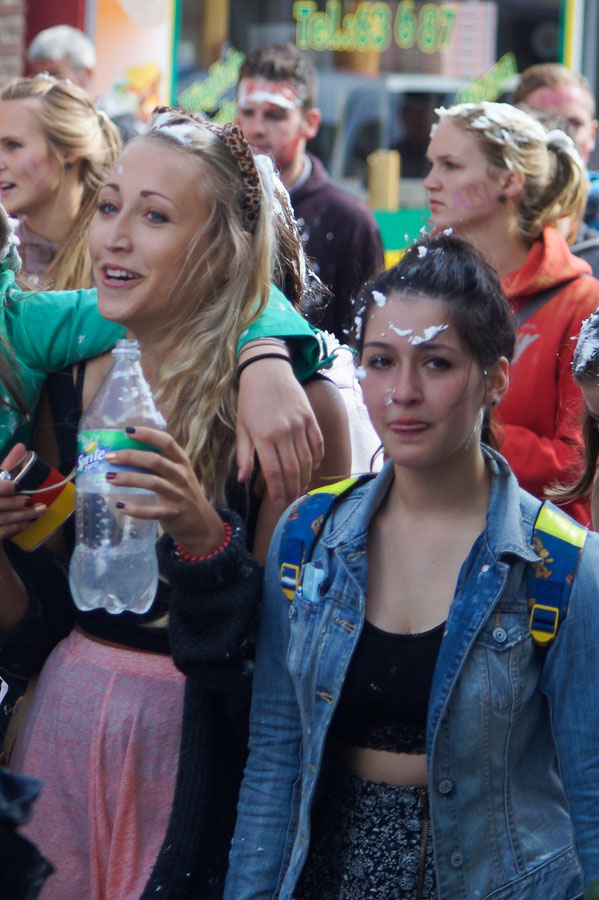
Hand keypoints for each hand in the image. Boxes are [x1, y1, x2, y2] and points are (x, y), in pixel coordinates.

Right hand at [0, 444, 46, 540]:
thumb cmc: (2, 495)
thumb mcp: (0, 479)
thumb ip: (8, 464)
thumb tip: (21, 447)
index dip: (2, 487)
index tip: (15, 486)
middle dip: (14, 503)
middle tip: (33, 501)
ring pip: (1, 519)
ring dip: (21, 516)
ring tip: (40, 510)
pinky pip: (2, 531)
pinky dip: (16, 526)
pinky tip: (28, 523)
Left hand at [103, 427, 225, 554]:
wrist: (201, 522)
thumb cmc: (182, 493)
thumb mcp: (177, 474)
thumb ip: (158, 463)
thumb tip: (124, 453)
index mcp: (182, 462)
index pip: (167, 442)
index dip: (148, 434)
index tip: (128, 431)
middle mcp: (181, 476)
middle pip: (155, 461)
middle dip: (131, 456)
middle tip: (110, 457)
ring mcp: (177, 495)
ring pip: (152, 482)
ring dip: (129, 478)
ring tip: (110, 478)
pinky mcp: (172, 513)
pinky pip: (152, 511)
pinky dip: (135, 509)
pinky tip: (121, 506)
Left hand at [236, 358, 323, 506]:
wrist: (267, 370)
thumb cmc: (250, 400)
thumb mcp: (241, 426)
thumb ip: (244, 454)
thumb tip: (242, 479)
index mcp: (263, 436)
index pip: (274, 472)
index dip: (277, 490)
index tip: (278, 502)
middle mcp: (283, 432)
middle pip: (292, 469)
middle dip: (292, 488)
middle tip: (291, 499)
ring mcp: (299, 424)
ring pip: (307, 459)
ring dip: (305, 477)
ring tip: (301, 488)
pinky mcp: (310, 417)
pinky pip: (317, 442)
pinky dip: (318, 457)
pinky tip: (314, 467)